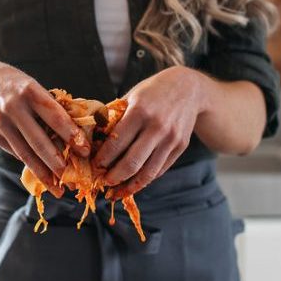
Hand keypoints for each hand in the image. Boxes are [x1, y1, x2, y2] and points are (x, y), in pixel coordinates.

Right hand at [0, 60, 89, 190]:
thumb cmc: (16, 84)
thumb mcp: (33, 86)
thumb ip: (49, 106)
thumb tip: (73, 133)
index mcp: (29, 90)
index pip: (55, 116)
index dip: (71, 135)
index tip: (85, 150)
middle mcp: (13, 106)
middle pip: (39, 141)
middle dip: (57, 163)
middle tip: (71, 180)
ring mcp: (0, 121)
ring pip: (25, 153)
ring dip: (42, 173)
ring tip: (56, 188)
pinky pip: (15, 151)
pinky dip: (29, 164)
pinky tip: (41, 175)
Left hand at [92, 66, 204, 197]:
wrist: (188, 88)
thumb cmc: (152, 92)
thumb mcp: (130, 97)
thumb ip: (113, 117)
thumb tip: (92, 138)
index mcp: (139, 111)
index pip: (116, 143)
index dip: (102, 158)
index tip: (93, 166)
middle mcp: (157, 127)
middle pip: (132, 162)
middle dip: (114, 176)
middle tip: (102, 182)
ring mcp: (171, 139)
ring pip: (148, 172)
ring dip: (129, 186)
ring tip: (116, 191)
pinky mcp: (180, 147)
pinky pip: (160, 170)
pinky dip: (145, 180)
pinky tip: (133, 184)